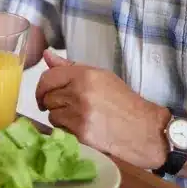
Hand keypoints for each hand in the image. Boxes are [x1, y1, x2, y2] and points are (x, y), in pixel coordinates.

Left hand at [35, 50, 167, 168]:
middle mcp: (80, 92)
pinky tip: (81, 127)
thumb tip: (46, 55)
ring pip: (51, 114)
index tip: (45, 93)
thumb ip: (70, 67)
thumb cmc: (123, 101)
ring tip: (77, 117)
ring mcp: (79, 113)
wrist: (144, 129)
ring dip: (59, 116)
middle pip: (47, 96)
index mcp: (85, 75)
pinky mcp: (81, 132)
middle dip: (53, 102)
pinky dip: (66, 129)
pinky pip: (60, 128)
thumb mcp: (100, 77)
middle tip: (67, 106)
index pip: (48, 77)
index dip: (42, 87)